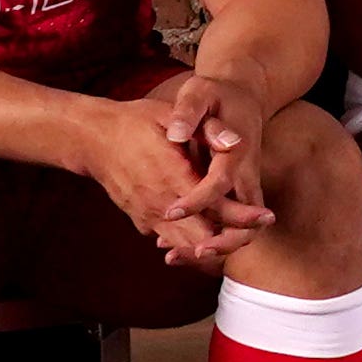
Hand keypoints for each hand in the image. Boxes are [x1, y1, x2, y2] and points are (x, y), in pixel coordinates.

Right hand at [86, 80, 268, 270]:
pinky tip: (208, 238)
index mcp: (172, 177)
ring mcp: (148, 216)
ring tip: (239, 234)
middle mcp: (160, 203)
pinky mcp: (140, 221)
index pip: (215, 207)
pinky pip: (169, 242)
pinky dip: (190, 245)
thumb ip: (205, 129)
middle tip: (260, 227)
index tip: (267, 216)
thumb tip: (236, 142)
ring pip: (187, 246)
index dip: (244, 216)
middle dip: (234, 237)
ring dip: (213, 245)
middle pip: (205, 236)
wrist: (94, 139)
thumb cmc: (137, 122)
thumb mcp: (171, 114)